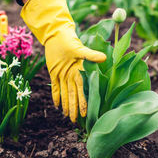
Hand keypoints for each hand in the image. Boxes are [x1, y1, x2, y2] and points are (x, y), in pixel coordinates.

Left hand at [21, 0, 105, 121]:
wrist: (58, 36)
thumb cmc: (71, 41)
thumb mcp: (80, 48)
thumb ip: (90, 55)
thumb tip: (104, 59)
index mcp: (80, 72)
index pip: (82, 91)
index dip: (83, 102)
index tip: (85, 114)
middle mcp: (72, 76)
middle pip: (73, 96)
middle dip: (74, 108)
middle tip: (75, 121)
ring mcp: (62, 76)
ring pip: (65, 94)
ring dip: (66, 105)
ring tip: (67, 117)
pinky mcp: (54, 73)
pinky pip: (55, 88)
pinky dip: (56, 96)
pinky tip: (56, 106)